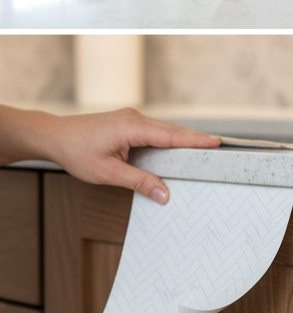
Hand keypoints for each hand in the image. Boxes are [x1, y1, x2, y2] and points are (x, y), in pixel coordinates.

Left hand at [46, 109, 220, 203]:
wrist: (54, 136)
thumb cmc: (76, 152)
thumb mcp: (107, 173)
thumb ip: (139, 182)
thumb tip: (164, 194)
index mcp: (132, 127)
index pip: (172, 135)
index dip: (195, 141)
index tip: (217, 143)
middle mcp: (135, 118)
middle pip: (174, 130)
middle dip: (196, 139)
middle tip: (219, 147)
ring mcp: (132, 117)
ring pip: (165, 129)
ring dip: (183, 139)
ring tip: (204, 148)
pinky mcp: (129, 121)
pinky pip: (156, 129)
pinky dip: (170, 138)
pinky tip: (177, 146)